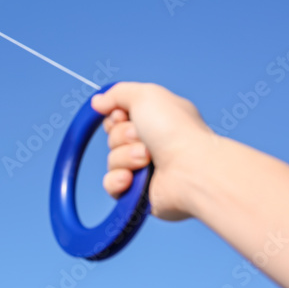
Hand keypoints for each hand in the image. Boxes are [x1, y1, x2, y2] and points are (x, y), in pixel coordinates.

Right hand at [91, 82, 215, 221]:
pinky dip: (118, 180)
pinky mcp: (138, 194)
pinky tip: (132, 179)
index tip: (122, 116)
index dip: (115, 116)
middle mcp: (152, 144)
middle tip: (142, 138)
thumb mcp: (146, 95)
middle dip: (122, 137)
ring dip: (125, 157)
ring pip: (112, 160)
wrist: (191, 169)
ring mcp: (146, 170)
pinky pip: (111, 184)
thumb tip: (97, 102)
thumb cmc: (175, 130)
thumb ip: (118, 93)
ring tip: (147, 159)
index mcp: (156, 120)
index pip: (118, 118)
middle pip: (112, 138)